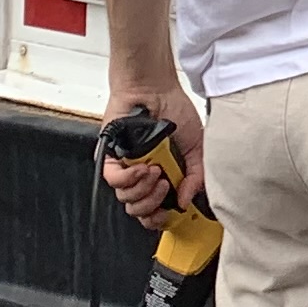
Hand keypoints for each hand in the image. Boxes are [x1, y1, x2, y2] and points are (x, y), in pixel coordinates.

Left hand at [102, 81, 203, 223]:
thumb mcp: (197, 145)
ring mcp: (126, 167)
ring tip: (155, 170)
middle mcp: (141, 175)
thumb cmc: (173, 109)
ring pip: (126, 199)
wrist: (155, 88)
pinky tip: (142, 167)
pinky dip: (129, 178)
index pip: (154, 210)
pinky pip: (115, 181)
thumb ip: (197, 175)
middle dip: (153, 205)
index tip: (171, 211)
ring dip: (144, 189)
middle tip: (164, 186)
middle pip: (139, 211)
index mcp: (161, 176)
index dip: (160, 218)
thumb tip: (186, 200)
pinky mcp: (110, 158)